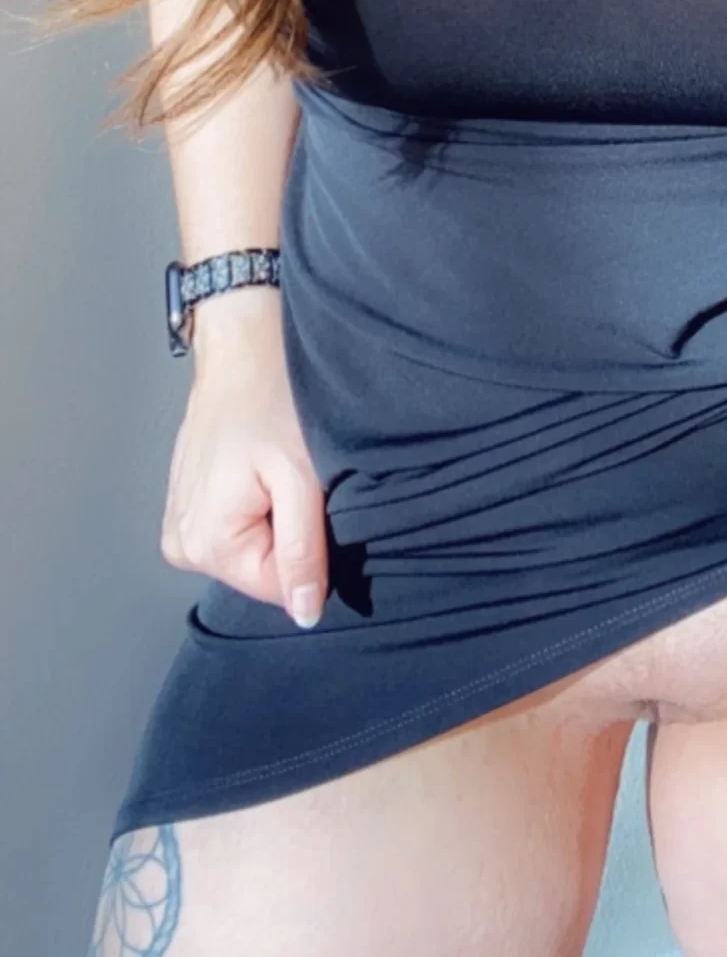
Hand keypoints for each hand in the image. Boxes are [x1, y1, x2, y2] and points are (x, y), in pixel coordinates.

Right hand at [160, 299, 329, 627]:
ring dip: (277, 517)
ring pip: (253, 549)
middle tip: (296, 479)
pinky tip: (263, 467)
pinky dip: (261, 504)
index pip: (277, 588)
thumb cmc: (271, 396)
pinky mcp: (190, 506)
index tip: (315, 503)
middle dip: (291, 533)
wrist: (242, 344)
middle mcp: (182, 543)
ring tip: (278, 469)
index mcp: (205, 542)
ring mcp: (181, 524)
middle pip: (261, 571)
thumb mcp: (301, 476)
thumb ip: (302, 551)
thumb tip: (305, 613)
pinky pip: (238, 527)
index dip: (311, 551)